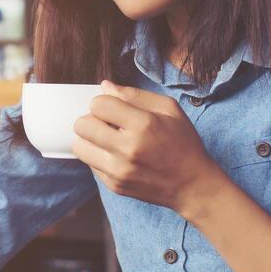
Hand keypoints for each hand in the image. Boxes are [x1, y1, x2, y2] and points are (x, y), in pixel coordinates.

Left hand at [71, 80, 221, 218]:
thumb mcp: (169, 109)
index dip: (103, 102)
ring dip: (89, 139)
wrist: (192, 185)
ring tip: (107, 139)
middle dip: (92, 119)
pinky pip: (89, 164)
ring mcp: (118, 170)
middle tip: (108, 124)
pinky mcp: (114, 185)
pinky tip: (116, 155)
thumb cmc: (183, 143)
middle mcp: (127, 149)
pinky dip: (98, 156)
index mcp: (143, 125)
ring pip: (79, 147)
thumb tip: (105, 86)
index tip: (114, 109)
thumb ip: (135, 95)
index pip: (98, 104)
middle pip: (82, 125)